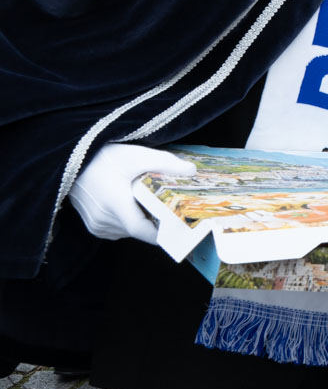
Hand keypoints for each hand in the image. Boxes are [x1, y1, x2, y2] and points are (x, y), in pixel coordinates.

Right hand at [71, 144, 195, 244]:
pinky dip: (129, 221)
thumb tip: (192, 171)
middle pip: (138, 231)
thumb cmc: (104, 157)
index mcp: (115, 204)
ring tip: (151, 203)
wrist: (73, 158)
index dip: (163, 232)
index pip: (142, 231)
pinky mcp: (92, 224)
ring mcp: (96, 224)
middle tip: (172, 208)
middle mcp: (103, 219)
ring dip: (141, 221)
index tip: (180, 226)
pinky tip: (134, 205)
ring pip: (128, 231)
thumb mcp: (137, 155)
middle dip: (156, 222)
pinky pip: (118, 230)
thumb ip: (165, 163)